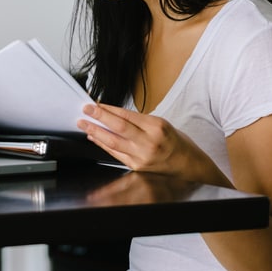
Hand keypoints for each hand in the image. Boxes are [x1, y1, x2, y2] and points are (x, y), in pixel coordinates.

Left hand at [77, 103, 217, 181]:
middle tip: (85, 110)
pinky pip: (115, 154)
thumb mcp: (161, 124)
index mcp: (156, 127)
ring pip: (113, 142)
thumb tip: (112, 114)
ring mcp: (141, 156)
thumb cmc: (175, 142)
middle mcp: (149, 142)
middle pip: (118, 127)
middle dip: (99, 117)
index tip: (95, 104)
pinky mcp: (136, 166)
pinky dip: (102, 145)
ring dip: (95, 132)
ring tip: (84, 124)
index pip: (127, 115)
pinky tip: (94, 137)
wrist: (187, 165)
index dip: (108, 109)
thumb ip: (138, 120)